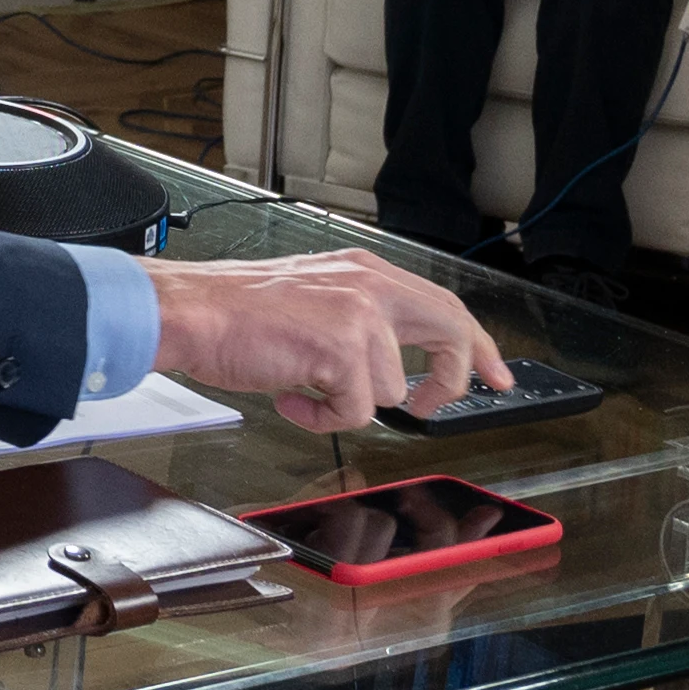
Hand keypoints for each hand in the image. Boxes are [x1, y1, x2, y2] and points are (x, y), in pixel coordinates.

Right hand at [141, 249, 505, 431]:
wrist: (193, 312)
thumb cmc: (235, 313)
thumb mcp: (313, 301)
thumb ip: (357, 322)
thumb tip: (389, 368)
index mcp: (364, 272)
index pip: (442, 305)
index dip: (476, 344)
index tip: (495, 373)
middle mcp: (369, 285)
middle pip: (449, 331)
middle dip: (456, 377)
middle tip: (442, 406)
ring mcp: (359, 315)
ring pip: (391, 391)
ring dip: (349, 405)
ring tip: (306, 391)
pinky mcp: (342, 349)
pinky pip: (355, 412)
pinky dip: (323, 418)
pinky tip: (293, 398)